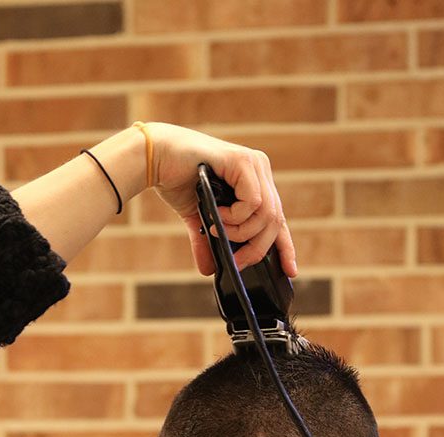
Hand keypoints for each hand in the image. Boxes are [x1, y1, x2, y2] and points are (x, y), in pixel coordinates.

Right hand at [147, 123, 296, 277]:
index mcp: (255, 182)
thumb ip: (207, 242)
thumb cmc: (176, 180)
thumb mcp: (197, 219)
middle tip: (237, 261)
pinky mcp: (242, 161)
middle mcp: (259, 170)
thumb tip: (208, 270)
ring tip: (218, 230)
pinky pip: (253, 202)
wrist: (154, 158)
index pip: (278, 219)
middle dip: (257, 248)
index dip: (285, 247)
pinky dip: (237, 217)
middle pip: (275, 221)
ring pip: (267, 214)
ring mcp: (253, 164)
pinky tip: (218, 215)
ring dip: (241, 232)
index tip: (290, 271)